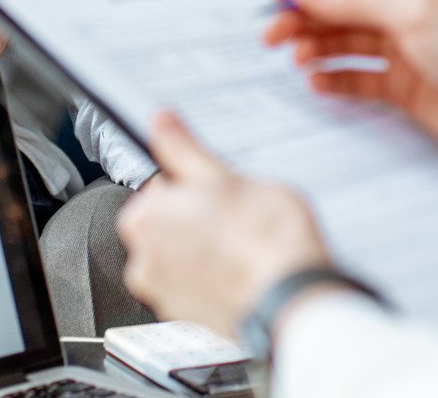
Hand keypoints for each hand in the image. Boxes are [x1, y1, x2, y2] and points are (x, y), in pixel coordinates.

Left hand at [116, 109, 330, 337]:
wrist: (293, 300)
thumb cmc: (266, 240)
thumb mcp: (226, 176)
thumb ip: (184, 149)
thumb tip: (161, 121)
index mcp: (145, 219)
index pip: (160, 185)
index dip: (195, 184)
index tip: (218, 188)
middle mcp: (144, 260)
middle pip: (167, 222)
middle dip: (197, 216)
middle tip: (235, 214)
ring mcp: (166, 294)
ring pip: (181, 255)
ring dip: (204, 246)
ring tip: (243, 242)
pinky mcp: (189, 317)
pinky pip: (195, 285)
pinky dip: (212, 276)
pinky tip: (243, 267)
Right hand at [264, 0, 437, 162]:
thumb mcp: (418, 13)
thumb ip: (357, 0)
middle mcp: (407, 6)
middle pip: (341, 0)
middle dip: (304, 12)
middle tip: (274, 30)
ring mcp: (404, 46)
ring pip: (344, 39)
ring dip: (314, 45)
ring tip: (294, 55)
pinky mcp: (404, 85)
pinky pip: (357, 76)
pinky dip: (334, 78)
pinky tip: (318, 80)